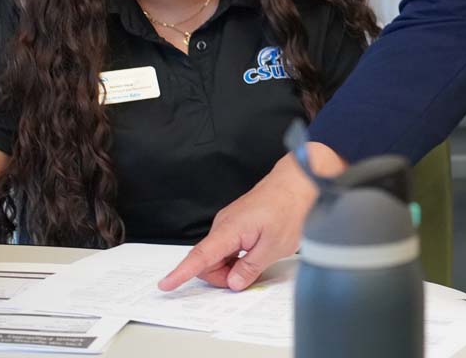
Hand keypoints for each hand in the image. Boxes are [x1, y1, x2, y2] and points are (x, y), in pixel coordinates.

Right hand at [158, 143, 344, 291]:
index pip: (200, 256)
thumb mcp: (274, 246)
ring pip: (219, 255)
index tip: (165, 284)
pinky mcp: (238, 222)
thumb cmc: (290, 207)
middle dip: (222, 276)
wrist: (300, 181)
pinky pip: (228, 245)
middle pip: (208, 261)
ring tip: (259, 260)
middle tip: (248, 277)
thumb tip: (234, 282)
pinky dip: (237, 256)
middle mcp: (224, 224)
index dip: (181, 272)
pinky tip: (256, 253)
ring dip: (232, 266)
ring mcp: (230, 222)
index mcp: (229, 230)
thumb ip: (251, 267)